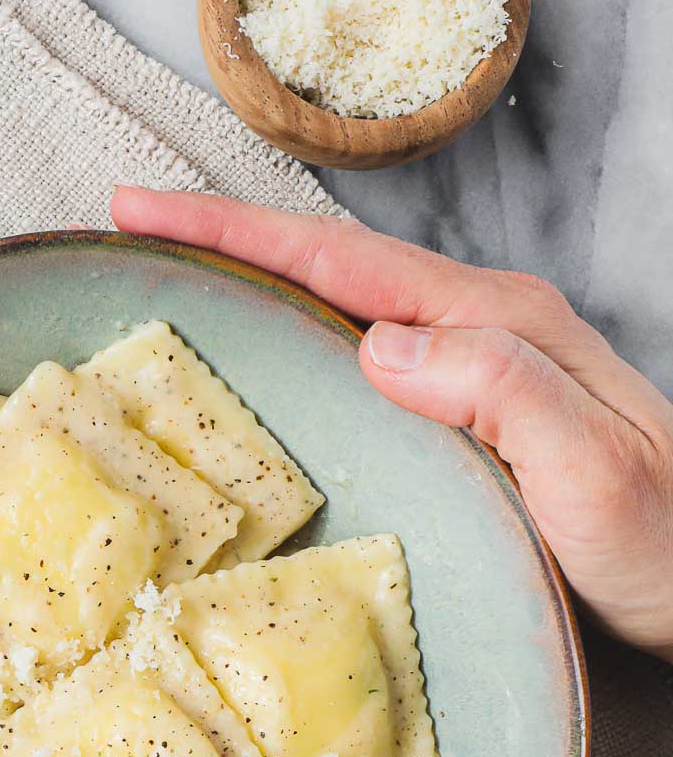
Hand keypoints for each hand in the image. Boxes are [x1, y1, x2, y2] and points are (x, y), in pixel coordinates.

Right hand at [112, 186, 672, 661]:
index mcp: (499, 324)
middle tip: (135, 231)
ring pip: (343, 306)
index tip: (146, 211)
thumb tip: (377, 341)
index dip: (238, 234)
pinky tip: (269, 364)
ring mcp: (475, 371)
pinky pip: (362, 359)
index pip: (343, 261)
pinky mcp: (467, 417)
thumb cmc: (660, 545)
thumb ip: (501, 389)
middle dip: (228, 241)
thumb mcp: (592, 468)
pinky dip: (298, 343)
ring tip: (176, 283)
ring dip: (257, 287)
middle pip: (332, 265)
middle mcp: (482, 330)